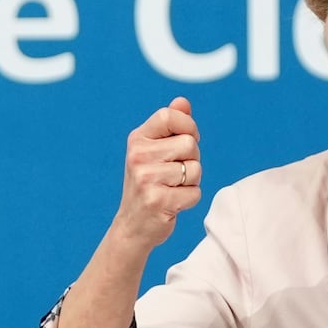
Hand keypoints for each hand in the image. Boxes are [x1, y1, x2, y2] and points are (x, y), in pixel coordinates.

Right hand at [112, 96, 201, 250]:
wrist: (133, 225)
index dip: (188, 126)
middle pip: (189, 143)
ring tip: (172, 187)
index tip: (185, 140)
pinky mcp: (157, 200)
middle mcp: (138, 155)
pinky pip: (194, 192)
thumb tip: (183, 101)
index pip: (170, 115)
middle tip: (174, 173)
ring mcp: (146, 178)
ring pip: (194, 169)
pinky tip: (172, 203)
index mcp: (137, 138)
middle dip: (192, 159)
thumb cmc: (149, 183)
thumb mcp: (154, 150)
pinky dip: (189, 199)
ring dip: (191, 181)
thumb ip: (170, 125)